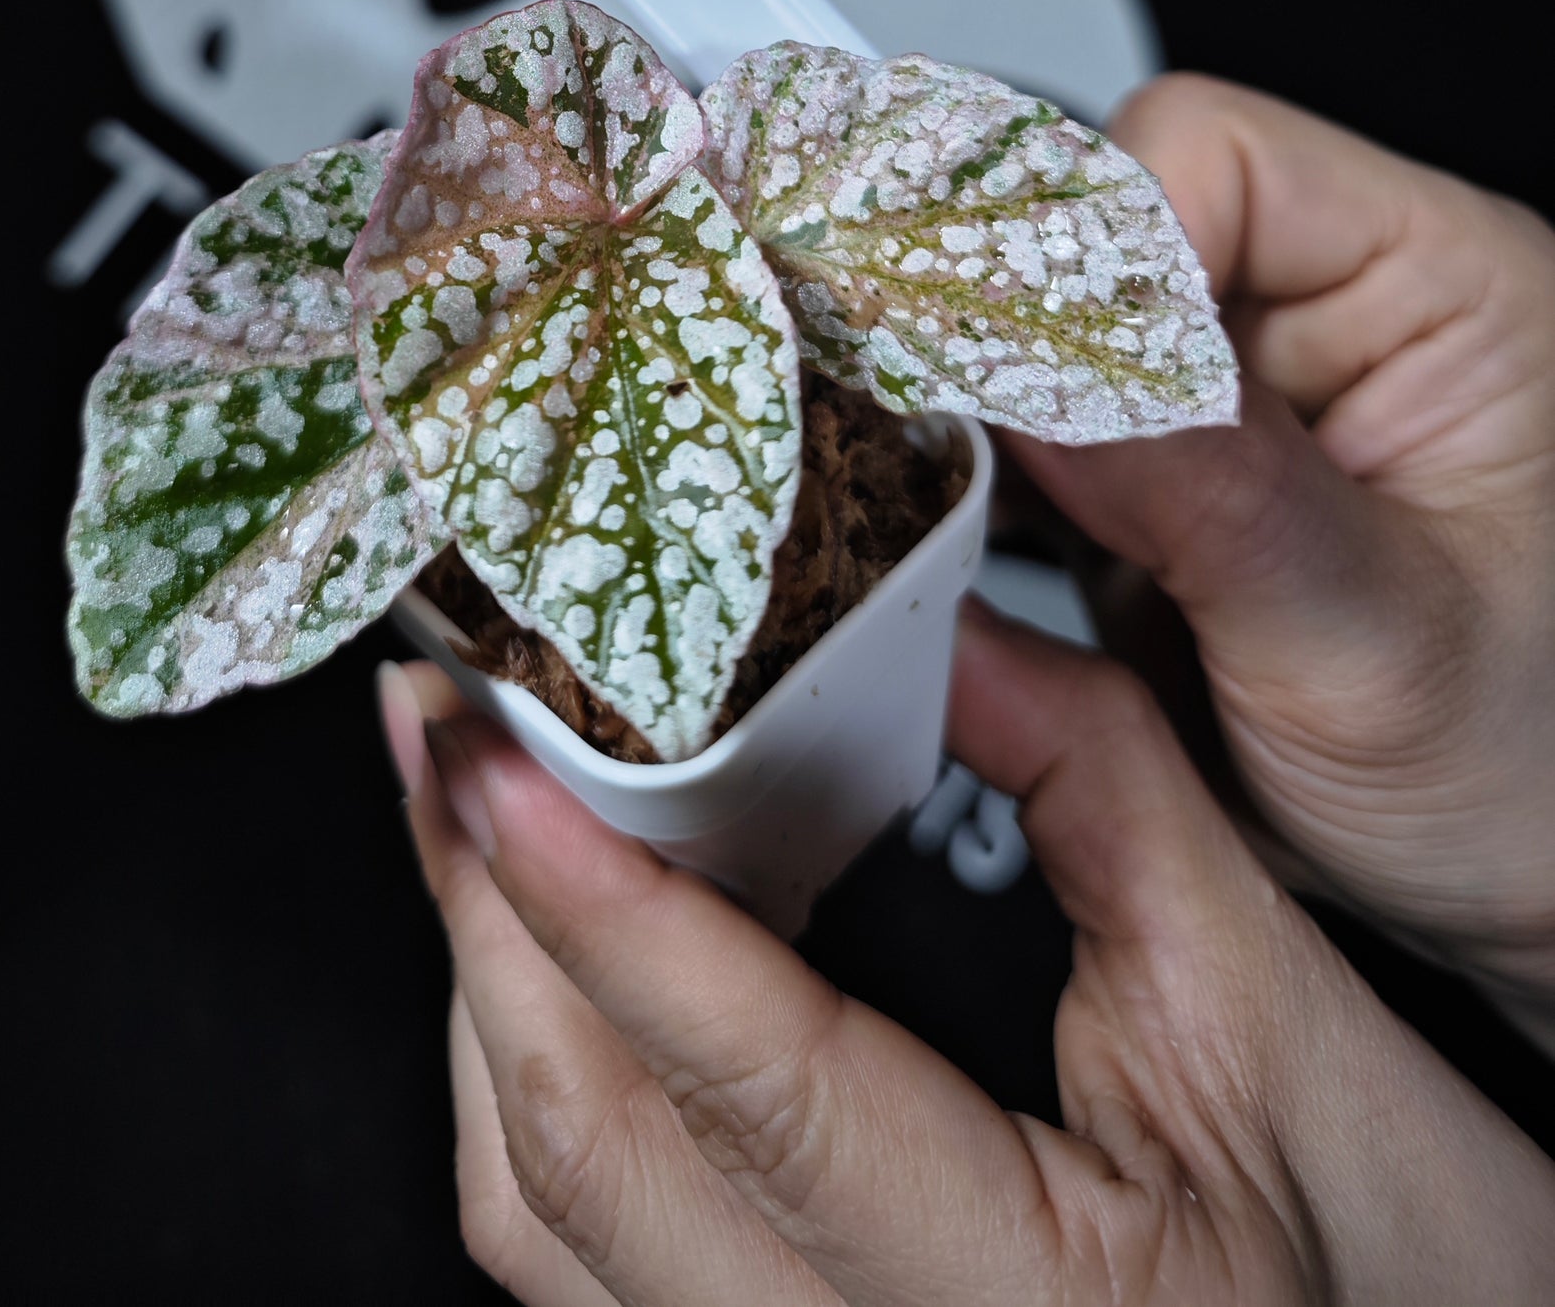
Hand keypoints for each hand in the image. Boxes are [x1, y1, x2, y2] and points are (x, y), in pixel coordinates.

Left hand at [380, 630, 1554, 1305]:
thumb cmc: (1417, 1269)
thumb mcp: (1282, 1020)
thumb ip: (1107, 800)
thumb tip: (937, 617)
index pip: (757, 1092)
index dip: (607, 906)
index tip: (501, 752)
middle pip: (584, 1162)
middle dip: (486, 922)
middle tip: (442, 724)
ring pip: (545, 1224)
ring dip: (483, 1001)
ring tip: (462, 808)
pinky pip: (585, 1257)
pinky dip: (534, 1088)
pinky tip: (541, 954)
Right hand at [995, 78, 1554, 1027]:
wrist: (1535, 904)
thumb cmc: (1539, 780)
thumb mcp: (1376, 646)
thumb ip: (1207, 492)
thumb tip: (1033, 366)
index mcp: (1441, 281)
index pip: (1204, 153)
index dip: (1086, 246)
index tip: (1008, 369)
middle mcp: (1337, 307)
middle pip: (1102, 224)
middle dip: (1014, 337)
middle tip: (956, 449)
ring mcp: (1241, 391)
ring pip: (1044, 324)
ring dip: (991, 415)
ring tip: (968, 513)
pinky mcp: (1168, 472)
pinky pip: (1033, 421)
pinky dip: (983, 477)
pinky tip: (964, 535)